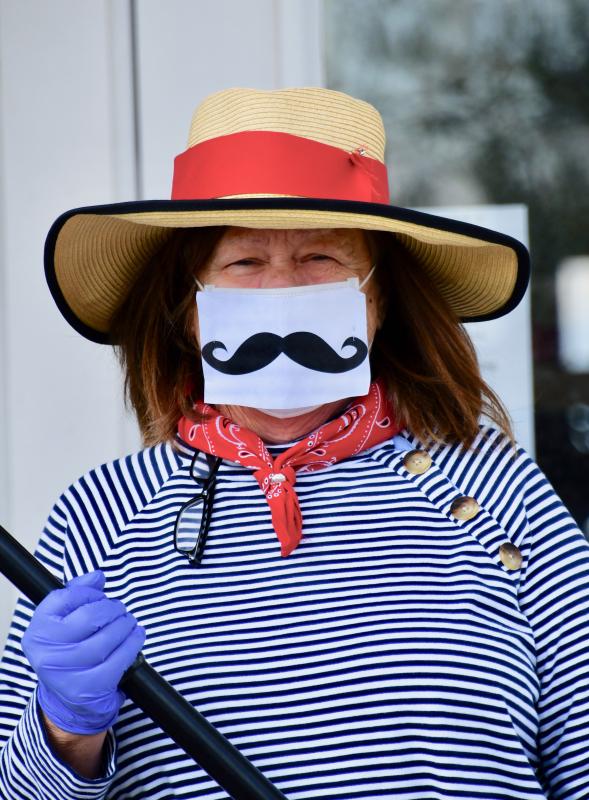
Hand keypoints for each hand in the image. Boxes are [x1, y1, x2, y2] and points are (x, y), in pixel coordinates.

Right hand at [22, 570, 144, 733]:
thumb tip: (97, 577)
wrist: (69, 699)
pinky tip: (135, 637)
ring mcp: (67, 674)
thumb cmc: (69, 650)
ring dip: (125, 625)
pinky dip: (132, 644)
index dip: (88, 592)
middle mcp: (47, 654)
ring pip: (105, 640)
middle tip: (119, 610)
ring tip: (128, 622)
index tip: (99, 596)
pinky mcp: (89, 690)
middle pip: (88, 618)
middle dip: (111, 609)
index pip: (64, 598)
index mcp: (38, 632)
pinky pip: (117, 661)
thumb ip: (78, 593)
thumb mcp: (64, 621)